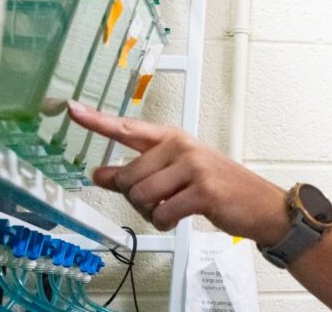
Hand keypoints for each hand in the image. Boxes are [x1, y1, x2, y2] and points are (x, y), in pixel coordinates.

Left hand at [67, 100, 288, 246]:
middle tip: (160, 199)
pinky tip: (181, 216)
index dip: (96, 120)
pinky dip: (166, 222)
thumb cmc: (218, 186)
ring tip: (174, 207)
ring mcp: (193, 166)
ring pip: (141, 196)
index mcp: (173, 138)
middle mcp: (181, 146)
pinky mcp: (202, 190)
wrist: (259, 203)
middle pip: (127, 176)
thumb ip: (135, 172)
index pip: (128, 127)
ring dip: (151, 212)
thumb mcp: (175, 175)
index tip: (72, 110)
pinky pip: (161, 213)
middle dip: (136, 198)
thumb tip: (99, 173)